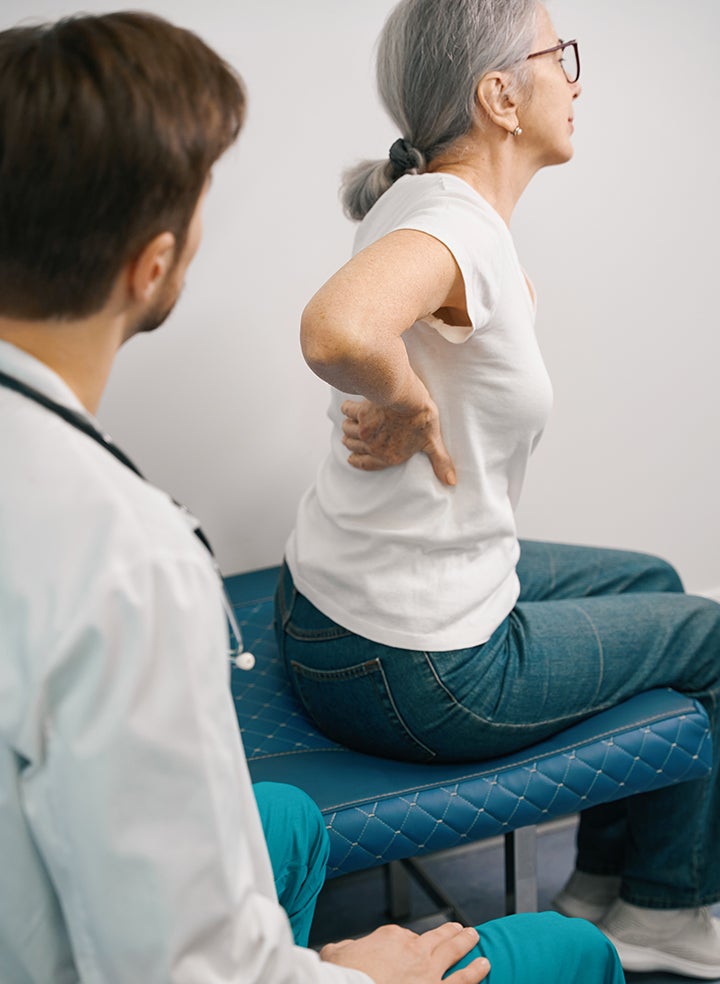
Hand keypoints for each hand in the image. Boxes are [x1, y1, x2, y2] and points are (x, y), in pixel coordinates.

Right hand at [320, 922, 488, 983]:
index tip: (409, 945)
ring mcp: (428, 971)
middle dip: (449, 932)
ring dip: (466, 943)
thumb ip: (344, 948)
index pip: (404, 937)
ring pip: (453, 952)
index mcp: (390, 938)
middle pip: (436, 937)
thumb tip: (341, 948)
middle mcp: (414, 949)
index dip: (408, 942)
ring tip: (475, 937)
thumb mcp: (336, 953)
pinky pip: (462, 980)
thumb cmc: (343, 976)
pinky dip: (475, 972)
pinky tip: (485, 966)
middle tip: (459, 927)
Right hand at [341, 398, 455, 485]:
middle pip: (352, 444)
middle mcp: (373, 446)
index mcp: (389, 456)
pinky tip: (353, 405)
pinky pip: (346, 411)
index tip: (351, 457)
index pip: (364, 463)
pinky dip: (349, 408)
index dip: (356, 460)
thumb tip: (451, 482)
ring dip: (350, 424)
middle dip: (353, 439)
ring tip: (357, 419)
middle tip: (359, 433)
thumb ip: (439, 462)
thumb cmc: (423, 419)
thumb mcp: (433, 442)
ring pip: (347, 428)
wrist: (410, 398)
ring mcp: (364, 430)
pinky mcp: (359, 413)